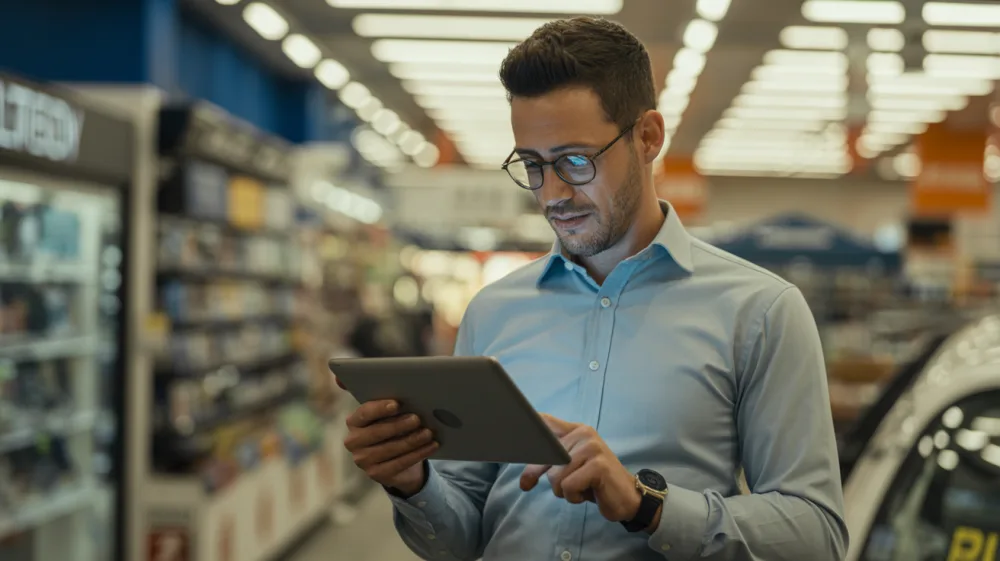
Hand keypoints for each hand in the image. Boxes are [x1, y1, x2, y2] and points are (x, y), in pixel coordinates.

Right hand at [343, 399, 438, 496]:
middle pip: (378, 432)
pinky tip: (431, 446)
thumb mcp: (388, 417)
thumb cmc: (393, 431)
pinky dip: (418, 453)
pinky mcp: (376, 474)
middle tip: (417, 419)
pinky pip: (400, 463)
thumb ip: (389, 406)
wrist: (397, 462)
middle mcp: (354, 442)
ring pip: (391, 448)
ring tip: (429, 433)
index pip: (364, 413)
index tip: (397, 404)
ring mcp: (363, 460)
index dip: (380, 409)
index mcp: (354, 422)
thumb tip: (400, 393)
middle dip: (399, 425)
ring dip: (413, 440)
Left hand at [521, 414, 641, 523]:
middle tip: (525, 484)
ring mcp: (592, 448)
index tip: (507, 419)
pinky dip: (575, 496)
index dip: (527, 422)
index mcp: (577, 430)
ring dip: (564, 491)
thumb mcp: (572, 466)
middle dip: (535, 473)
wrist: (628, 498)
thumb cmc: (595, 483)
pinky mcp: (597, 465)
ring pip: (555, 475)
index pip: (546, 421)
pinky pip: (568, 486)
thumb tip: (523, 462)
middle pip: (544, 454)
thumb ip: (551, 458)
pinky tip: (589, 493)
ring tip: (581, 488)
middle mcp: (584, 434)